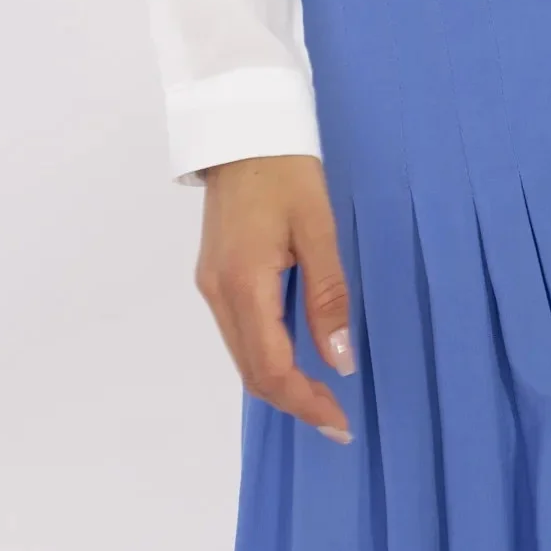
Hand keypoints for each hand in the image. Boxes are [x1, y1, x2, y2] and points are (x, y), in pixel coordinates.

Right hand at [194, 153, 356, 441]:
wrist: (242, 128)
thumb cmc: (286, 171)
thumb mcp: (318, 228)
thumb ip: (328, 296)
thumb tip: (339, 361)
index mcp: (243, 284)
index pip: (270, 368)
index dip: (305, 402)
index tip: (339, 422)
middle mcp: (218, 293)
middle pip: (251, 371)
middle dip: (293, 401)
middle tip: (337, 418)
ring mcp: (211, 285)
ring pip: (242, 355)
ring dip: (280, 381)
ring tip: (322, 393)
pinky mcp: (214, 275)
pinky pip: (239, 332)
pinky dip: (267, 354)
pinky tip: (296, 354)